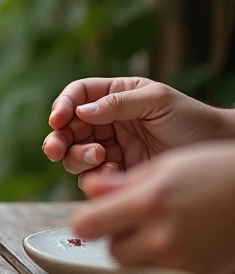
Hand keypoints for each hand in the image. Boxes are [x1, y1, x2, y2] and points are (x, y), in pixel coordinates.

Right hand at [43, 77, 231, 192]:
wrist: (218, 150)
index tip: (59, 119)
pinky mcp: (120, 173)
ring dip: (78, 157)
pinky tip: (114, 172)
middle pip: (68, 128)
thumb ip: (119, 103)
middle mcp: (108, 121)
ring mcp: (112, 148)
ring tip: (99, 157)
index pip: (77, 95)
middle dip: (58, 138)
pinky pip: (94, 177)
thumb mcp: (157, 101)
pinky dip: (97, 176)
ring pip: (75, 154)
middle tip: (55, 150)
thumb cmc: (193, 119)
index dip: (63, 105)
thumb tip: (81, 111)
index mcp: (115, 96)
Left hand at [71, 141, 234, 273]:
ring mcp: (180, 262)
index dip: (87, 219)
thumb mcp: (162, 167)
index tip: (93, 216)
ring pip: (131, 267)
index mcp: (148, 202)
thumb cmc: (212, 173)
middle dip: (115, 235)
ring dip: (134, 253)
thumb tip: (86, 190)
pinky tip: (175, 245)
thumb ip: (119, 182)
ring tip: (156, 231)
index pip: (87, 224)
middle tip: (135, 221)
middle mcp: (162, 237)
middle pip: (110, 249)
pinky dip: (158, 266)